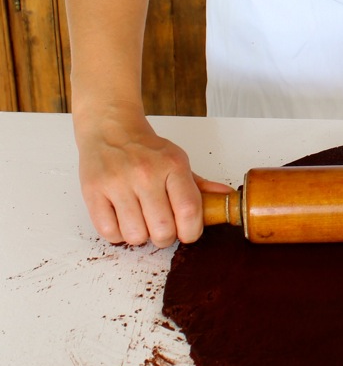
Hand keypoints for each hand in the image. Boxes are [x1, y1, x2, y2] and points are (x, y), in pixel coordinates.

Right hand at [74, 107, 228, 247]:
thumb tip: (226, 198)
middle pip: (163, 230)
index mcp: (172, 164)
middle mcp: (145, 173)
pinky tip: (122, 218)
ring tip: (139, 219)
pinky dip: (117, 234)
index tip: (187, 232)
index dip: (191, 231)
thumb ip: (200, 185)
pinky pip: (109, 233)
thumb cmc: (146, 149)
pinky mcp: (93, 192)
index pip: (189, 211)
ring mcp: (118, 183)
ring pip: (135, 236)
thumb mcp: (177, 160)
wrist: (110, 128)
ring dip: (140, 235)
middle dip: (165, 237)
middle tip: (161, 227)